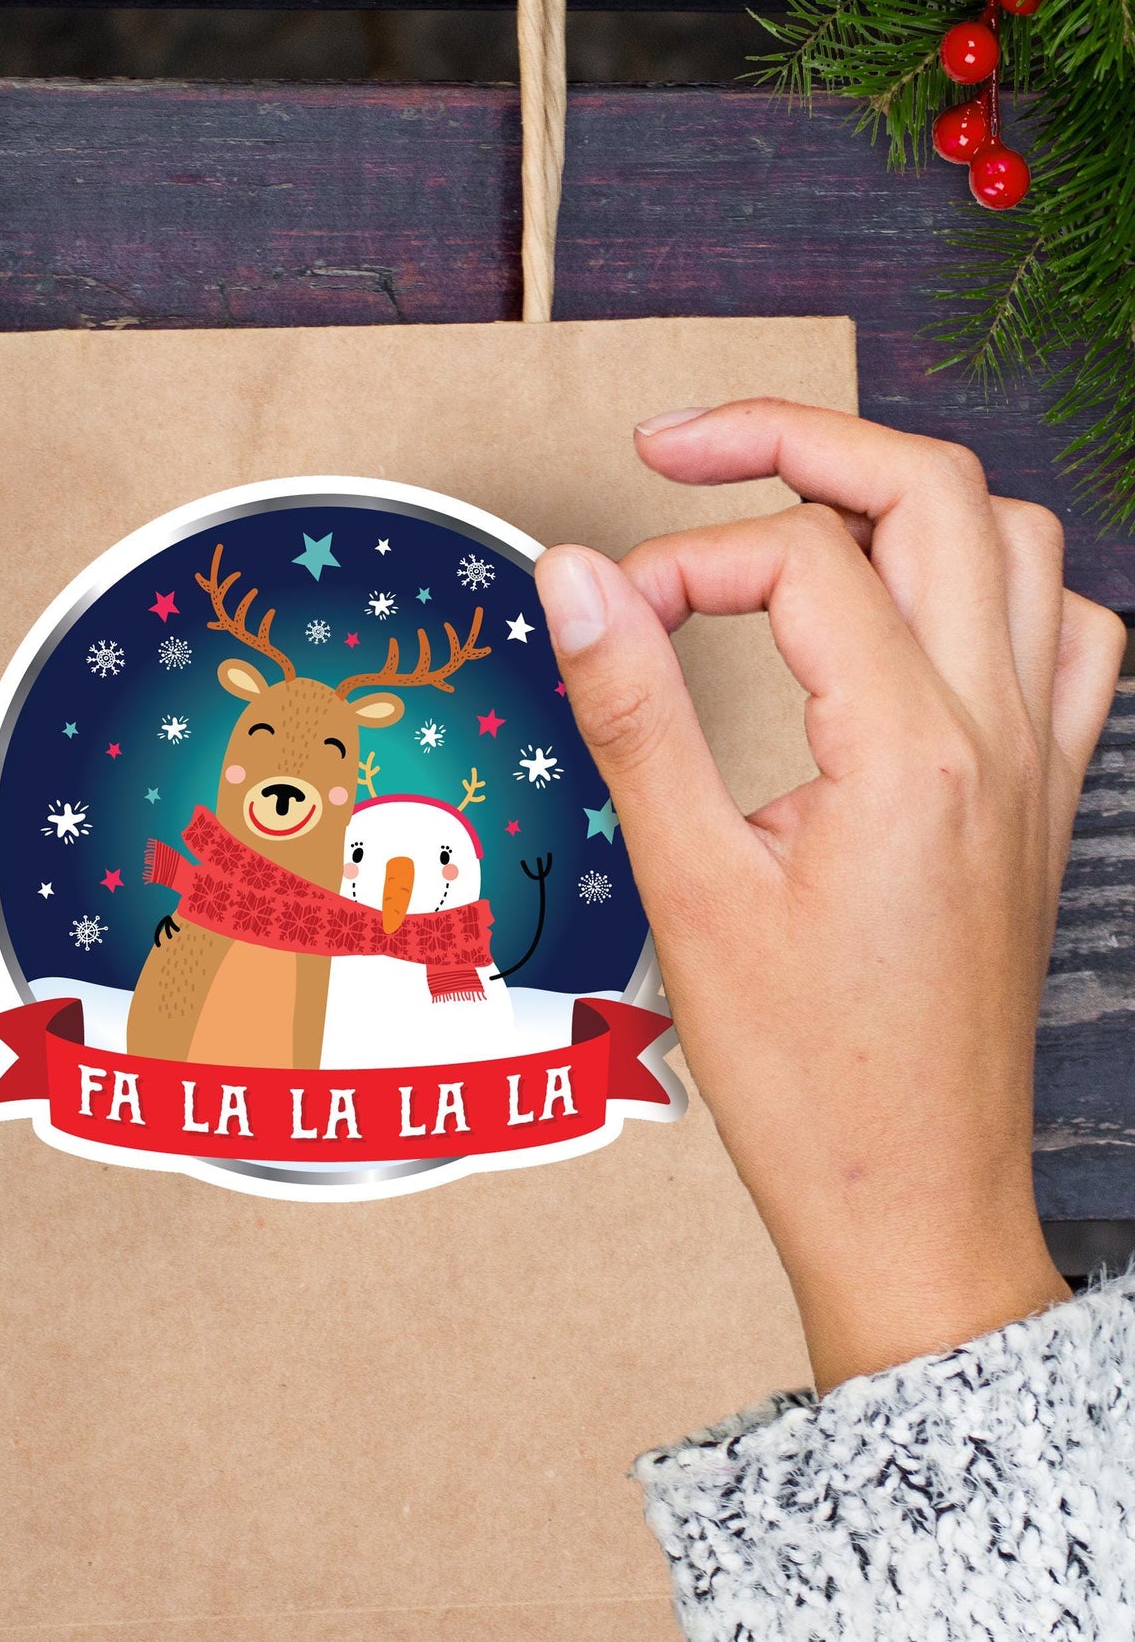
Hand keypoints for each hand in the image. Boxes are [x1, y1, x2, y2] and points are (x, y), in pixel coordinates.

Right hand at [534, 402, 1122, 1392]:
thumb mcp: (688, 886)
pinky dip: (993, 584)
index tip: (606, 614)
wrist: (912, 1201)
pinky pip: (1067, 635)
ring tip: (791, 517)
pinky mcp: (1042, 800)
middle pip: (931, 490)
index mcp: (910, 751)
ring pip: (1015, 542)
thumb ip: (634, 710)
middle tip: (681, 451)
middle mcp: (998, 734)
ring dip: (901, 498)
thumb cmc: (807, 1075)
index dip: (679, 558)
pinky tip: (916, 617)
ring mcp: (1039, 762)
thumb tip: (575, 575)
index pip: (796, 560)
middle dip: (796, 440)